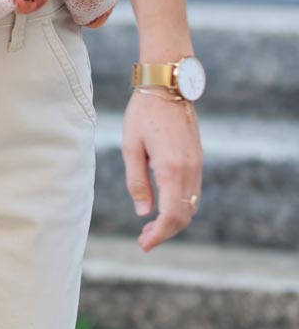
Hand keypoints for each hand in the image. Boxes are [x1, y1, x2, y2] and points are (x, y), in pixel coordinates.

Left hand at [122, 89, 202, 251]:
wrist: (167, 84)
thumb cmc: (143, 112)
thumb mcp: (131, 145)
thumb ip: (137, 181)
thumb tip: (144, 212)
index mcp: (171, 168)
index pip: (171, 215)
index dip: (159, 235)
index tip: (144, 244)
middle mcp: (189, 169)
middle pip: (184, 215)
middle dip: (165, 232)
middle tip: (144, 239)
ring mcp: (197, 163)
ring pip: (191, 205)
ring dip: (174, 220)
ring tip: (150, 226)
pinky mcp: (198, 157)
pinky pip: (193, 191)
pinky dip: (181, 205)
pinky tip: (164, 205)